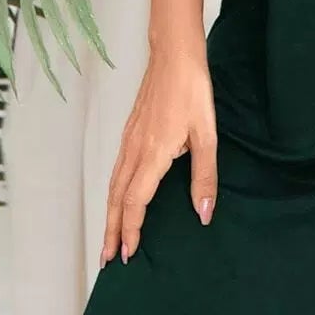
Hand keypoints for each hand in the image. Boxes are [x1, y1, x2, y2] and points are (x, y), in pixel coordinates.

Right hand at [100, 47, 217, 267]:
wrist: (174, 55)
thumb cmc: (192, 91)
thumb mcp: (206, 136)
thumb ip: (204, 177)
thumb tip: (203, 214)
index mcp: (153, 154)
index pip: (135, 202)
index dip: (131, 230)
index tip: (130, 253)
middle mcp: (134, 151)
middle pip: (116, 199)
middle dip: (111, 231)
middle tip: (107, 259)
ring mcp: (129, 140)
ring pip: (113, 185)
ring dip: (110, 214)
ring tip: (109, 237)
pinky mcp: (130, 132)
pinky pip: (117, 170)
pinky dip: (113, 193)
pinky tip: (118, 199)